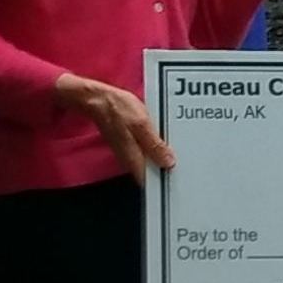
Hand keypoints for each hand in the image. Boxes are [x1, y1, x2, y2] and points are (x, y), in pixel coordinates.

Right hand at [55, 73, 175, 177]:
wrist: (100, 100)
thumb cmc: (118, 110)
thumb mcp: (141, 125)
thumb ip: (155, 145)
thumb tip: (168, 162)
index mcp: (135, 160)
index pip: (153, 182)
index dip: (168, 178)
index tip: (182, 172)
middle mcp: (131, 161)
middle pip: (153, 172)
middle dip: (168, 165)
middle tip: (183, 156)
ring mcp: (130, 153)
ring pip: (151, 161)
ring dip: (163, 155)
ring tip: (176, 145)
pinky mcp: (130, 145)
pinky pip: (147, 151)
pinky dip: (156, 146)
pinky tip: (162, 137)